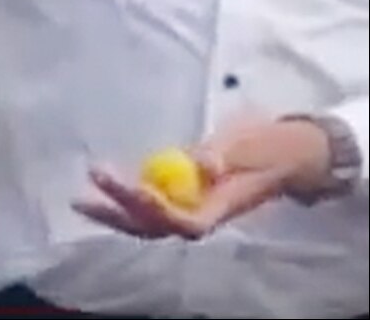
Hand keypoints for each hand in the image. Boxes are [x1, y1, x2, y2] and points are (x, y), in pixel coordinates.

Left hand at [73, 117, 331, 239]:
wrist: (287, 152)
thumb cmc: (268, 145)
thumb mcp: (251, 142)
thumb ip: (225, 153)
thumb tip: (203, 165)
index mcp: (223, 207)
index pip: (184, 221)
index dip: (157, 210)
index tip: (133, 187)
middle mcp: (203, 215)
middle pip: (156, 227)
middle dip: (119, 216)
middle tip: (83, 199)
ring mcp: (193, 208)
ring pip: (150, 222)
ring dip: (116, 212)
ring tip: (82, 200)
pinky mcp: (185, 198)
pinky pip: (152, 207)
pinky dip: (127, 200)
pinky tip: (104, 188)